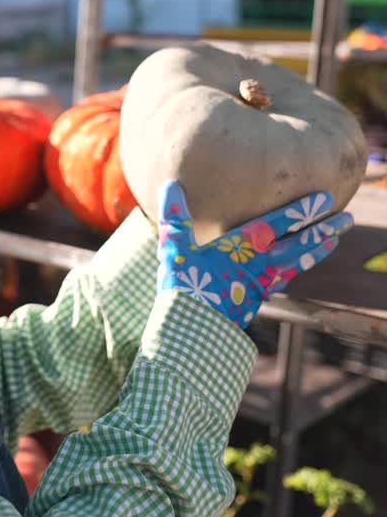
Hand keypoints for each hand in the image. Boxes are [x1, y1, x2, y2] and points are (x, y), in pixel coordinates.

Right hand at [156, 180, 352, 328]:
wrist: (190, 333)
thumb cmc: (182, 288)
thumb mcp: (174, 249)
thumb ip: (175, 216)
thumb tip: (170, 183)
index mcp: (241, 249)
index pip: (277, 225)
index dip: (300, 211)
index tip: (324, 199)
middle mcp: (257, 265)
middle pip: (298, 245)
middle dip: (322, 230)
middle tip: (346, 219)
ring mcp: (260, 284)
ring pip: (296, 264)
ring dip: (317, 250)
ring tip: (335, 241)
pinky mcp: (255, 298)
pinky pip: (283, 279)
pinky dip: (296, 268)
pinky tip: (300, 265)